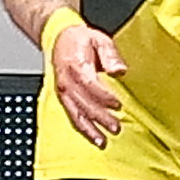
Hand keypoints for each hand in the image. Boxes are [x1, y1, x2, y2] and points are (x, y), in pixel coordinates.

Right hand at [49, 20, 126, 146]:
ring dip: (90, 129)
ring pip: (76, 114)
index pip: (89, 85)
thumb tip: (119, 70)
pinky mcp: (64, 97)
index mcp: (75, 66)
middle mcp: (66, 81)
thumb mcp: (99, 39)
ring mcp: (63, 91)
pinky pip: (72, 115)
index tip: (118, 105)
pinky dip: (82, 128)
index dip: (103, 97)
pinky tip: (93, 137)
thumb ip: (110, 55)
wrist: (60, 38)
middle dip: (100, 118)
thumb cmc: (80, 40)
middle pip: (83, 103)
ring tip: (103, 141)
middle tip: (116, 127)